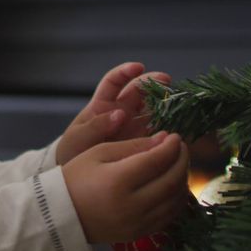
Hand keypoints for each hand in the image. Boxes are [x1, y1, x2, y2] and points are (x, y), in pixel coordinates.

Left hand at [56, 62, 171, 165]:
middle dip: (154, 83)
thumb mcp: (77, 139)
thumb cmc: (73, 153)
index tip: (138, 67)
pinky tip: (178, 129)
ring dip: (166, 105)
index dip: (126, 72)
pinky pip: (160, 133)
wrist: (78, 182)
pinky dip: (169, 129)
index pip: (114, 82)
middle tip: (167, 83)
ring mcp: (134, 127)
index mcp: (102, 105)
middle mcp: (122, 112)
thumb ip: (95, 127)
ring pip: (154, 110)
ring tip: (178, 105)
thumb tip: (119, 114)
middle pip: (140, 92)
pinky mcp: (144, 143)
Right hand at [62, 132, 190, 243]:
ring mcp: (138, 224)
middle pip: (172, 181)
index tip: (174, 135)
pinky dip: (176, 199)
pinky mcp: (140, 234)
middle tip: (180, 147)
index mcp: (118, 181)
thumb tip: (164, 140)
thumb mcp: (99, 152)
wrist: (60, 214)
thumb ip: (133, 146)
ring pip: (175, 201)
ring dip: (183, 179)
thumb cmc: (76, 177)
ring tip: (178, 163)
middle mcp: (132, 206)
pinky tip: (173, 185)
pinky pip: (169, 216)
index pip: (158, 161)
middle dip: (182, 160)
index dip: (171, 146)